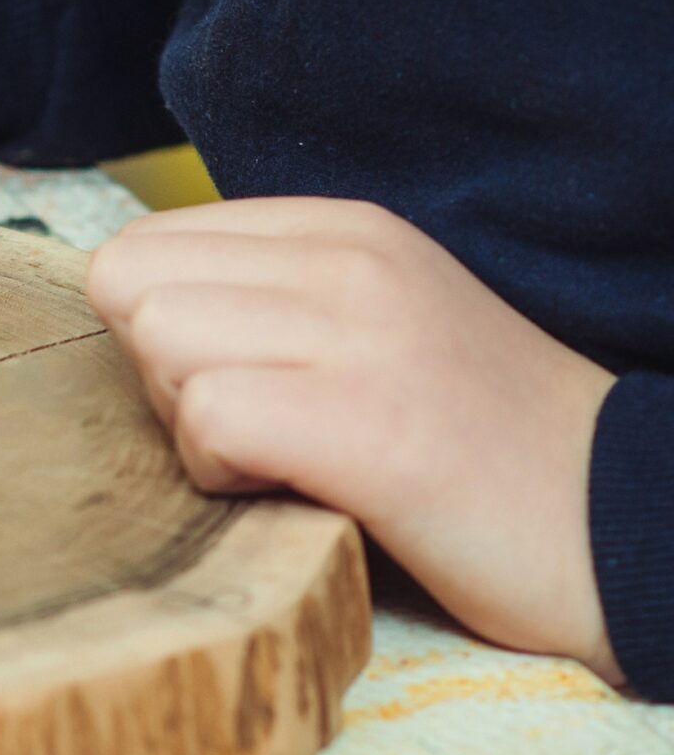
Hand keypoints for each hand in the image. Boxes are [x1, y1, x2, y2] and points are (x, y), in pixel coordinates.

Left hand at [86, 196, 621, 681]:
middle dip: (154, 372)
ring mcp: (360, 332)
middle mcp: (347, 260)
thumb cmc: (470, 448)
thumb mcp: (367, 328)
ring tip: (280, 458)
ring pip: (157, 336)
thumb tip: (130, 317)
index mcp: (339, 230)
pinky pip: (209, 416)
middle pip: (129, 282)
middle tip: (248, 429)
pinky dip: (220, 473)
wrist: (624, 523)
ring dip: (188, 422)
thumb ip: (261, 300)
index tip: (239, 383)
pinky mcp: (367, 422)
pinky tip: (294, 489)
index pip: (144, 243)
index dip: (157, 330)